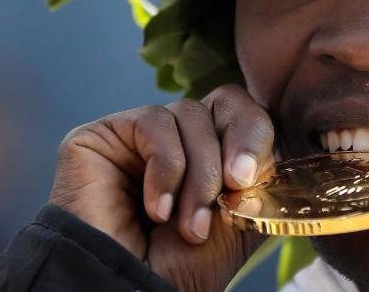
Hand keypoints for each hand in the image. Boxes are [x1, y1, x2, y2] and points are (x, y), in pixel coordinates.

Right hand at [49, 84, 273, 290]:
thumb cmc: (181, 266)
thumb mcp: (240, 217)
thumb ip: (259, 172)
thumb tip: (266, 145)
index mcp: (212, 153)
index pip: (244, 111)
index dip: (256, 134)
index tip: (252, 178)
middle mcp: (177, 139)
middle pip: (223, 101)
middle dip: (236, 145)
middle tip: (235, 186)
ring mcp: (138, 136)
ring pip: (189, 112)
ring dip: (200, 172)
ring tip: (189, 225)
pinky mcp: (102, 136)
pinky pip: (153, 122)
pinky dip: (166, 168)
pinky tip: (157, 210)